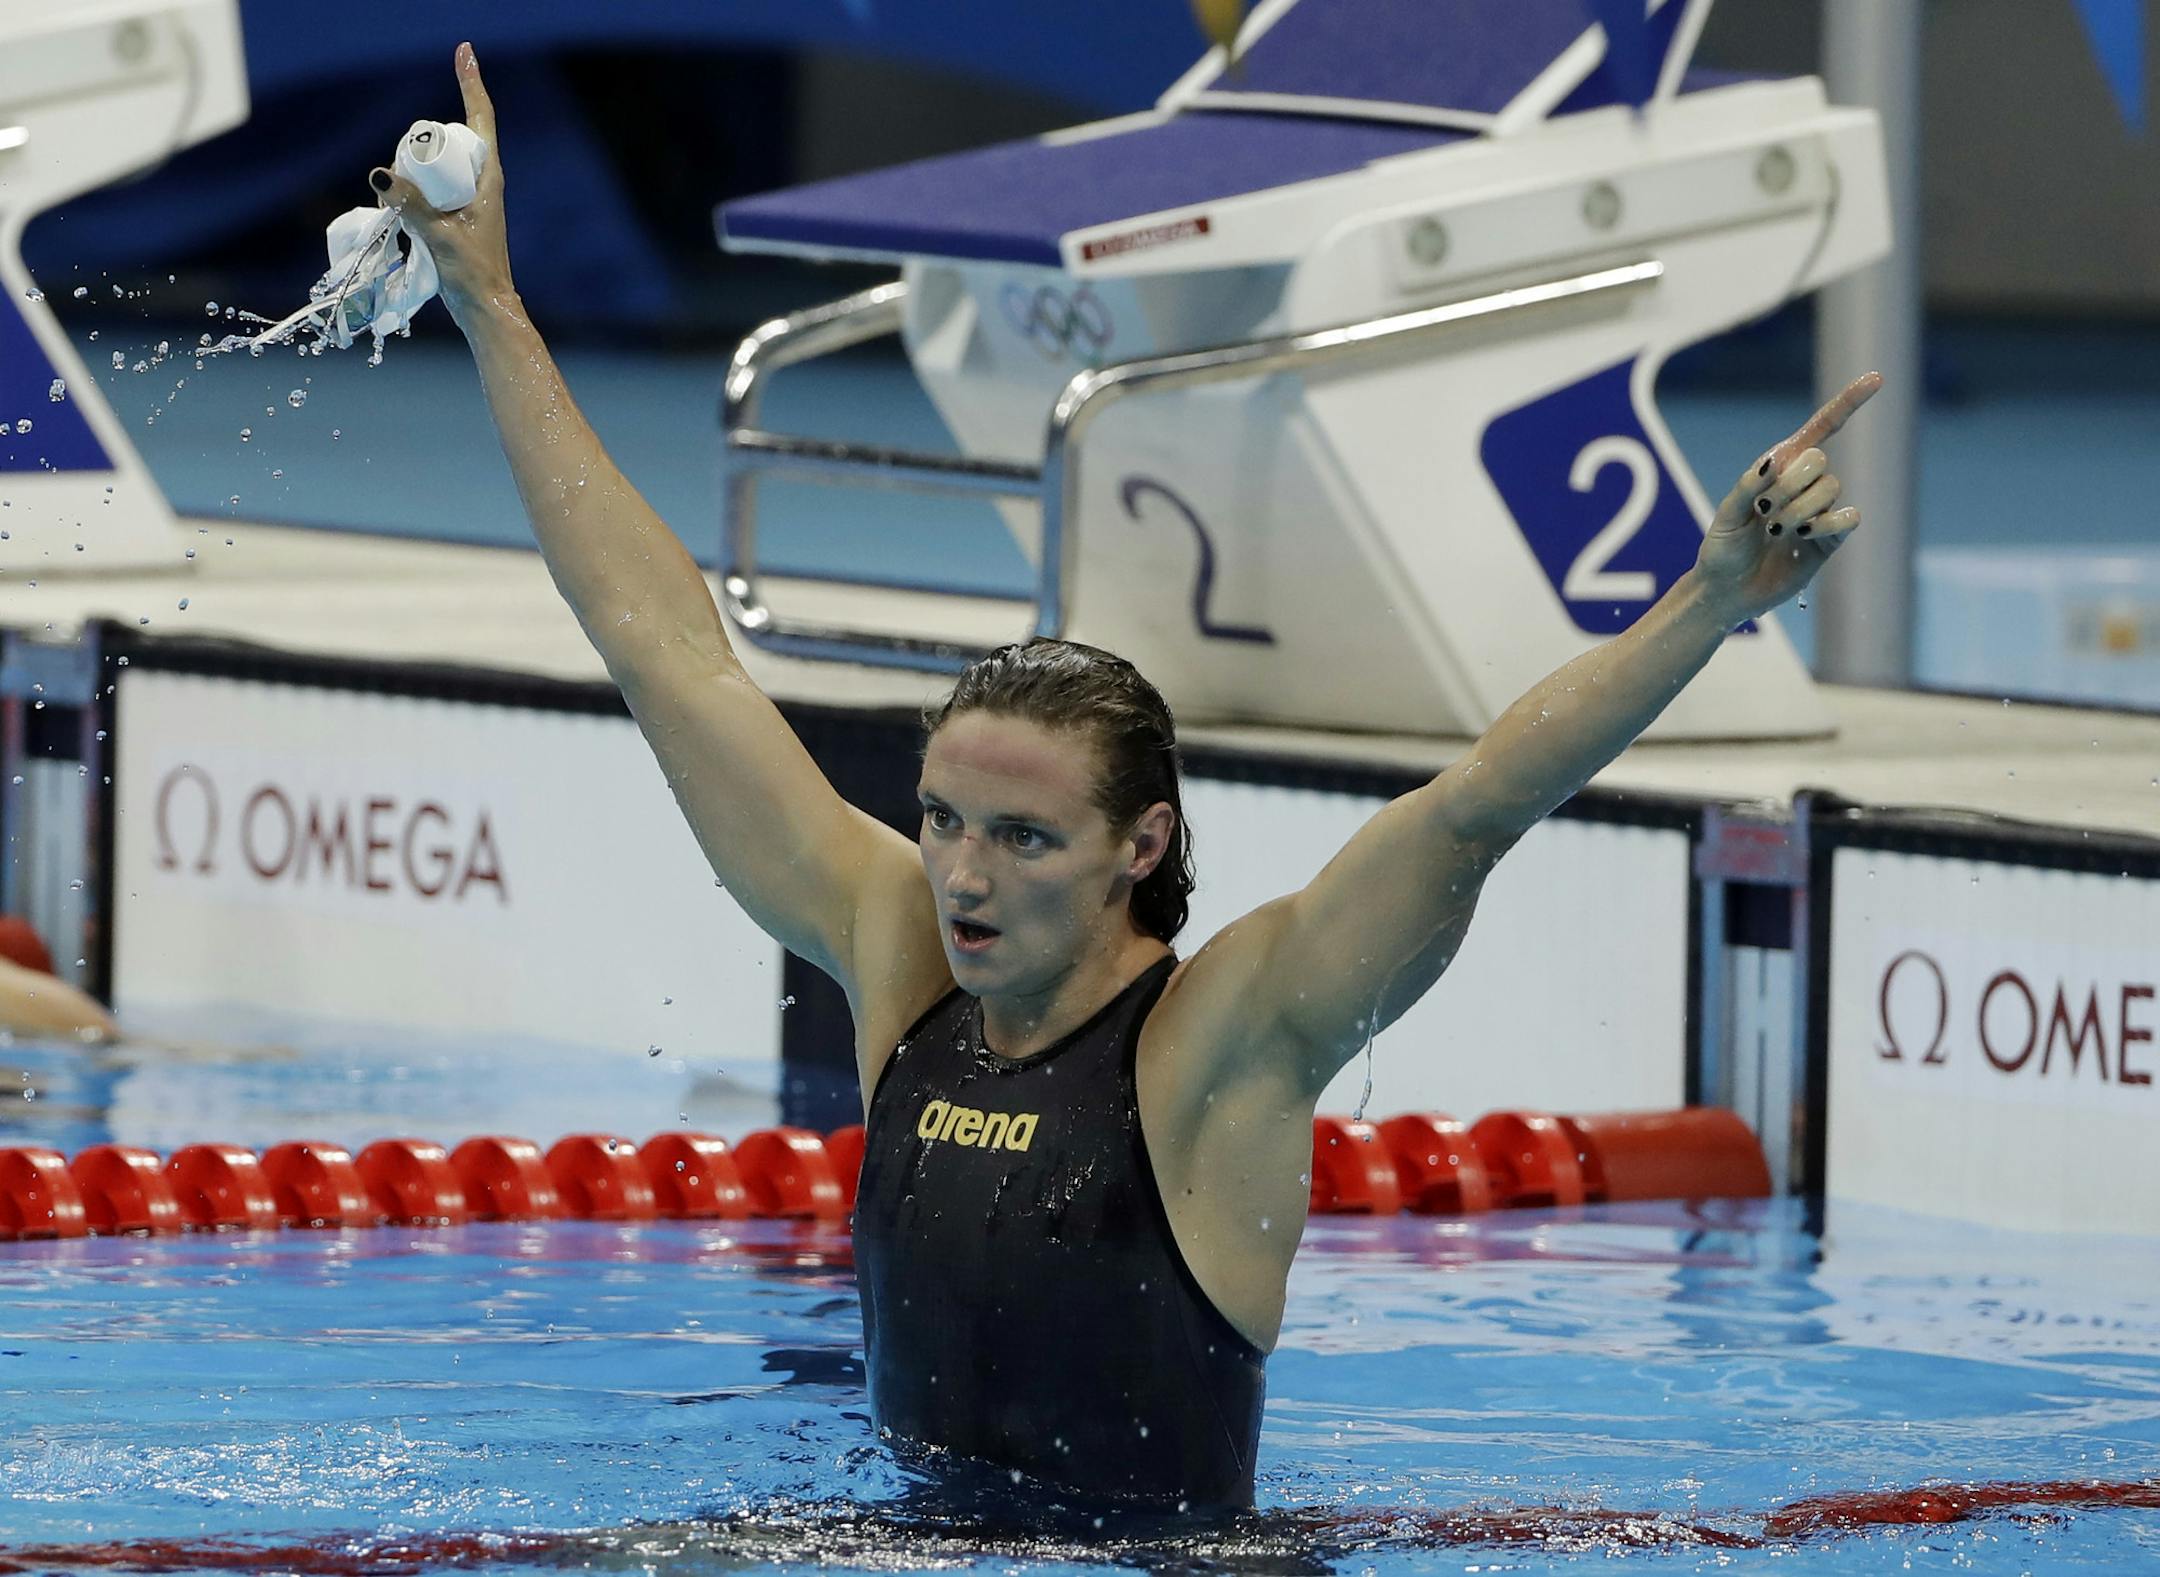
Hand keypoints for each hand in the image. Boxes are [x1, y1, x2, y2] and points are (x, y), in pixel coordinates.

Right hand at [373, 42, 512, 327]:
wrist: (485, 307)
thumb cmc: (473, 273)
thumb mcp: (439, 235)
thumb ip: (410, 205)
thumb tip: (379, 174)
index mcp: (489, 178)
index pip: (480, 119)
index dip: (471, 83)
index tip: (464, 51)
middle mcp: (483, 181)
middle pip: (452, 139)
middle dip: (426, 142)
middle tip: (412, 177)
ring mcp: (470, 197)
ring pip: (440, 164)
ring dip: (417, 170)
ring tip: (407, 207)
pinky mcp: (458, 213)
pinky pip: (434, 186)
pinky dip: (415, 187)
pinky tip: (402, 209)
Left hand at [1693, 372, 1880, 623]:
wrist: (1729, 590)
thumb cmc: (1722, 548)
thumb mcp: (1727, 514)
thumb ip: (1748, 484)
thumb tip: (1774, 459)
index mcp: (1780, 466)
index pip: (1821, 428)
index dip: (1848, 403)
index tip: (1876, 379)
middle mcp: (1805, 484)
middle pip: (1820, 461)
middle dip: (1789, 485)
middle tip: (1765, 510)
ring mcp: (1821, 510)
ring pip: (1831, 489)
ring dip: (1799, 510)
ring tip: (1774, 530)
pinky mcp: (1831, 538)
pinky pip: (1847, 518)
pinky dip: (1826, 525)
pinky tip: (1802, 537)